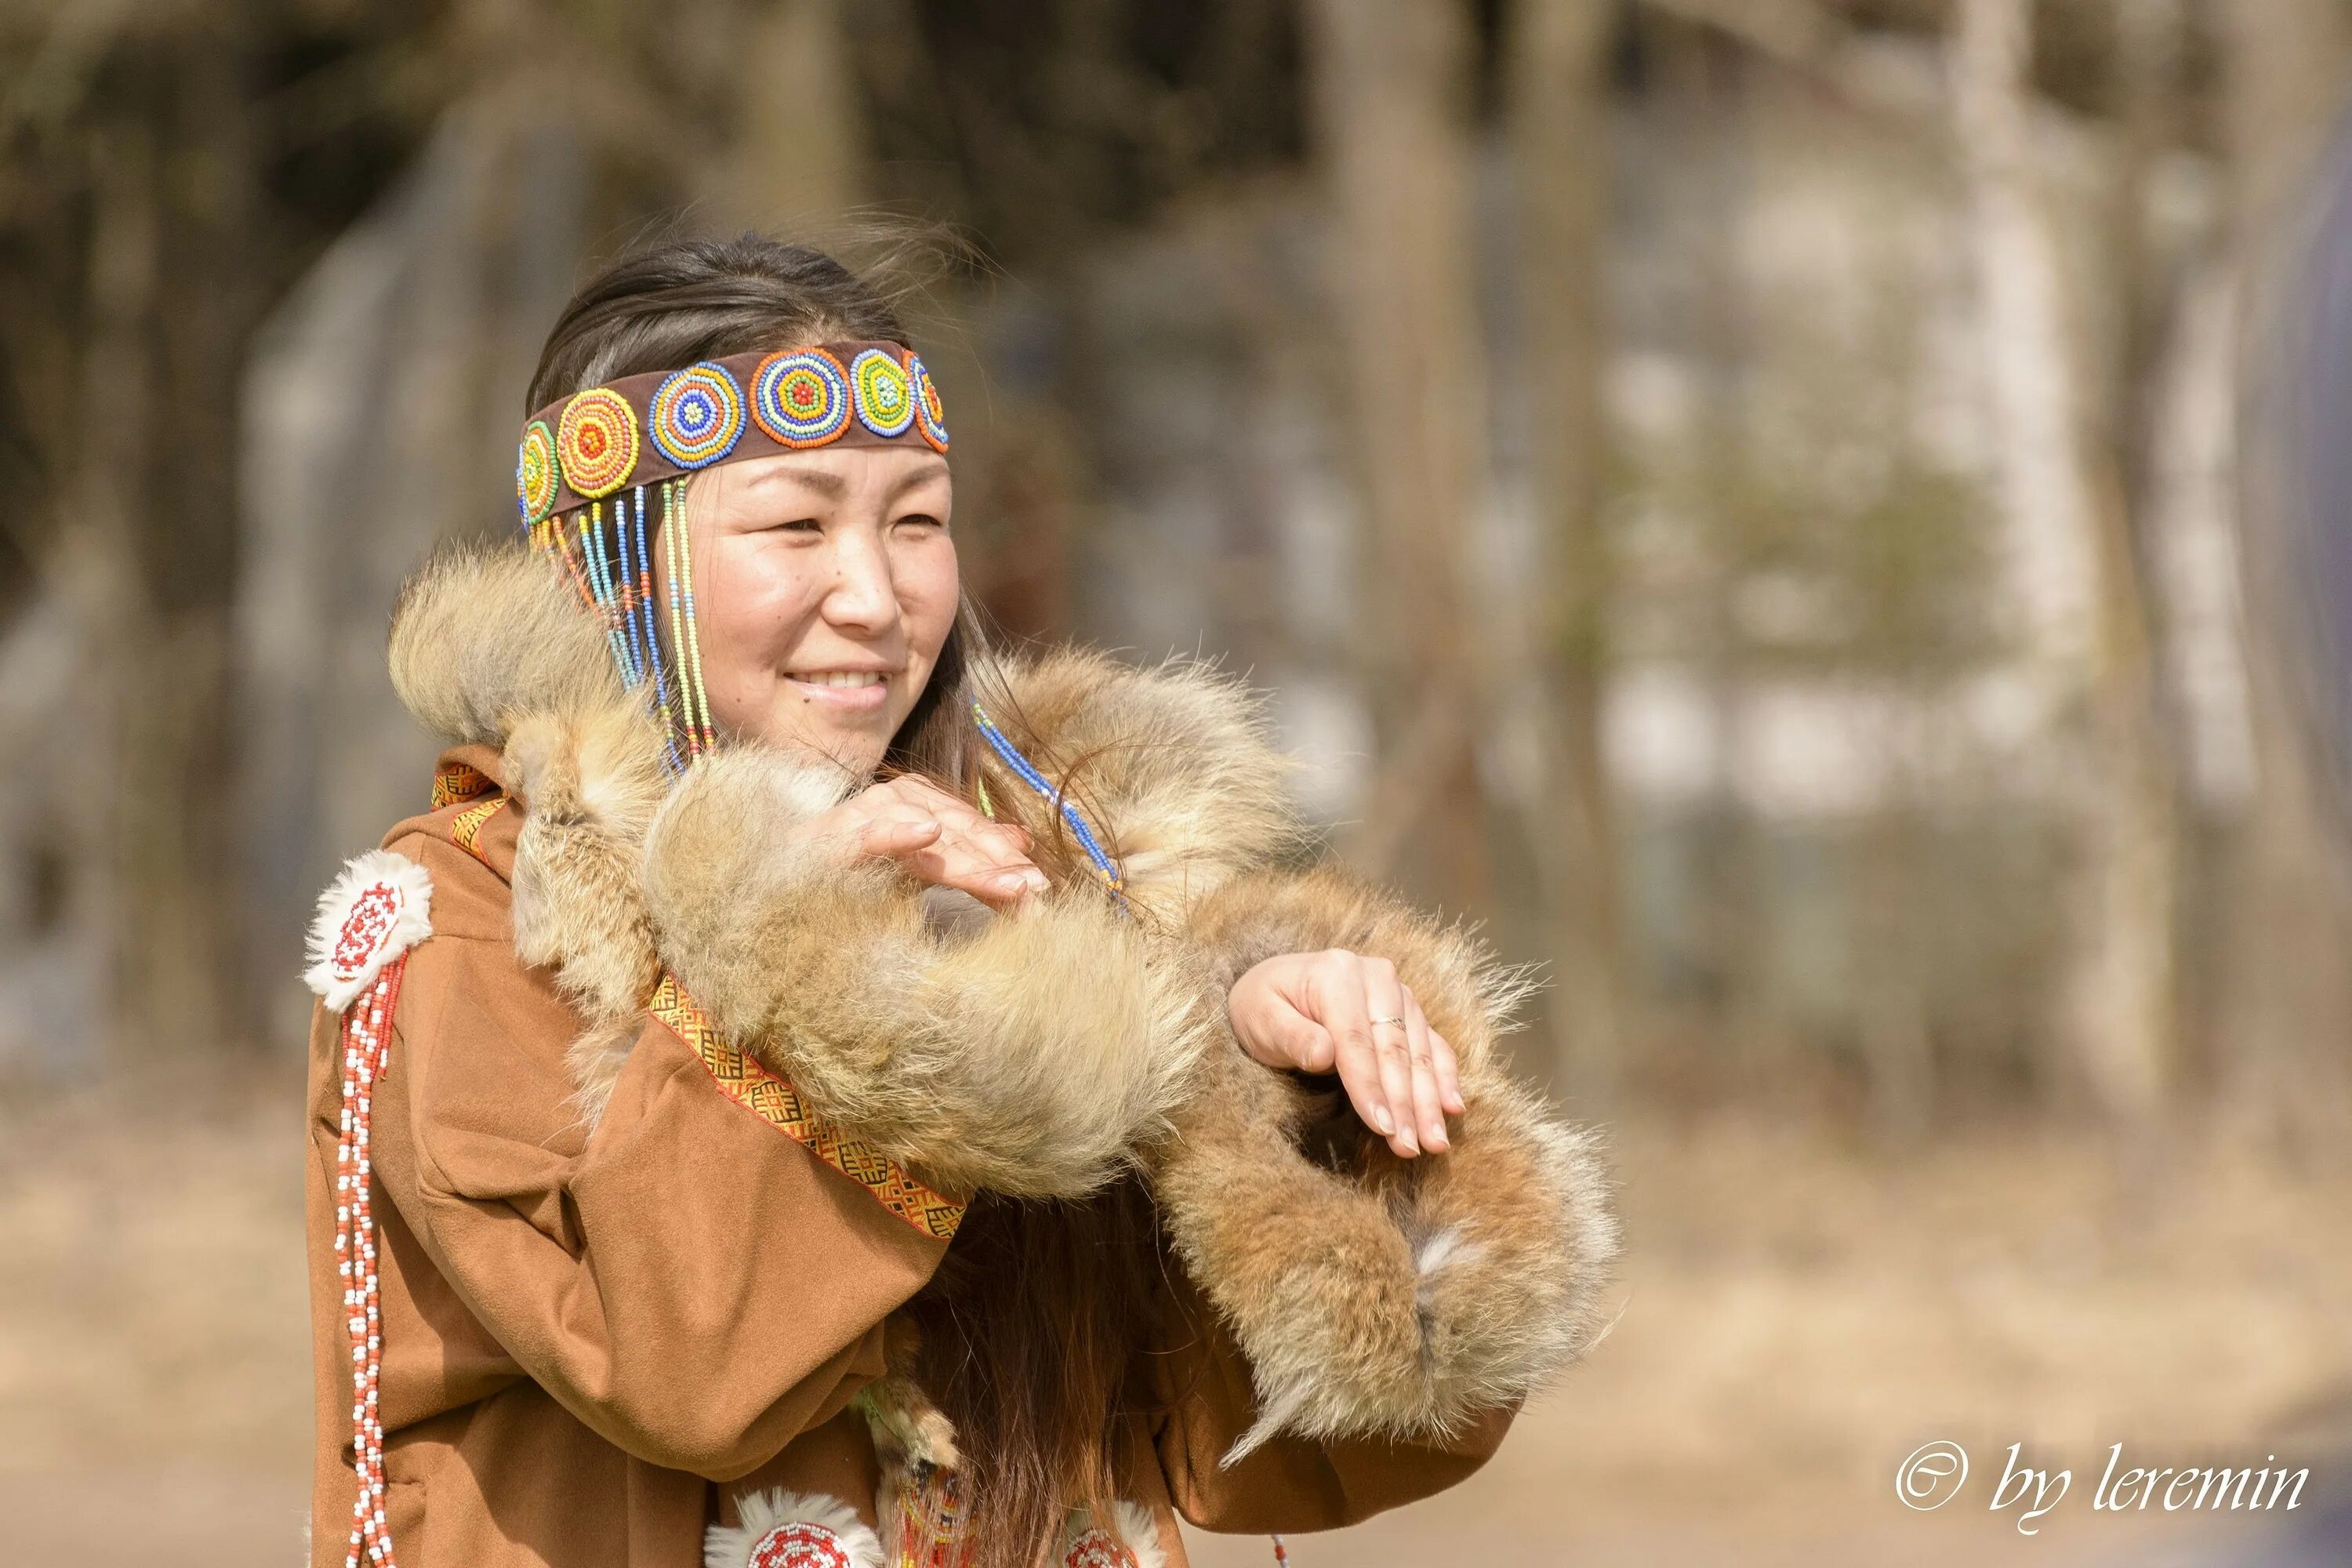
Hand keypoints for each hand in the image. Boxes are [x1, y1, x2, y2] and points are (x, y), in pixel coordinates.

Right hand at [784, 775, 1048, 910]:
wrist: (761, 895)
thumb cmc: (842, 884)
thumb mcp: (912, 872)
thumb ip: (963, 858)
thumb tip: (1021, 844)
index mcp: (907, 808)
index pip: (965, 826)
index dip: (1001, 851)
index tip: (1039, 883)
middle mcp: (884, 805)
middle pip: (952, 828)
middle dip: (996, 860)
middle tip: (1035, 889)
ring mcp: (854, 820)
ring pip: (921, 831)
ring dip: (966, 856)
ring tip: (1008, 881)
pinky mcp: (822, 843)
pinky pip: (863, 833)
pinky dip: (894, 831)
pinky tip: (926, 834)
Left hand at [1226, 950, 1465, 1157]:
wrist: (1276, 986)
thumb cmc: (1263, 1007)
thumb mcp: (1261, 1019)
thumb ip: (1292, 1036)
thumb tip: (1323, 1055)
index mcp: (1336, 974)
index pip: (1357, 1040)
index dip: (1370, 1087)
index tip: (1382, 1126)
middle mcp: (1374, 976)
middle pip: (1394, 1049)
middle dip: (1404, 1103)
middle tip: (1409, 1146)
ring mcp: (1397, 992)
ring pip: (1419, 1051)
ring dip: (1428, 1099)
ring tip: (1434, 1141)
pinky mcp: (1409, 1010)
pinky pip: (1432, 1044)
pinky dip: (1444, 1076)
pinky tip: (1454, 1107)